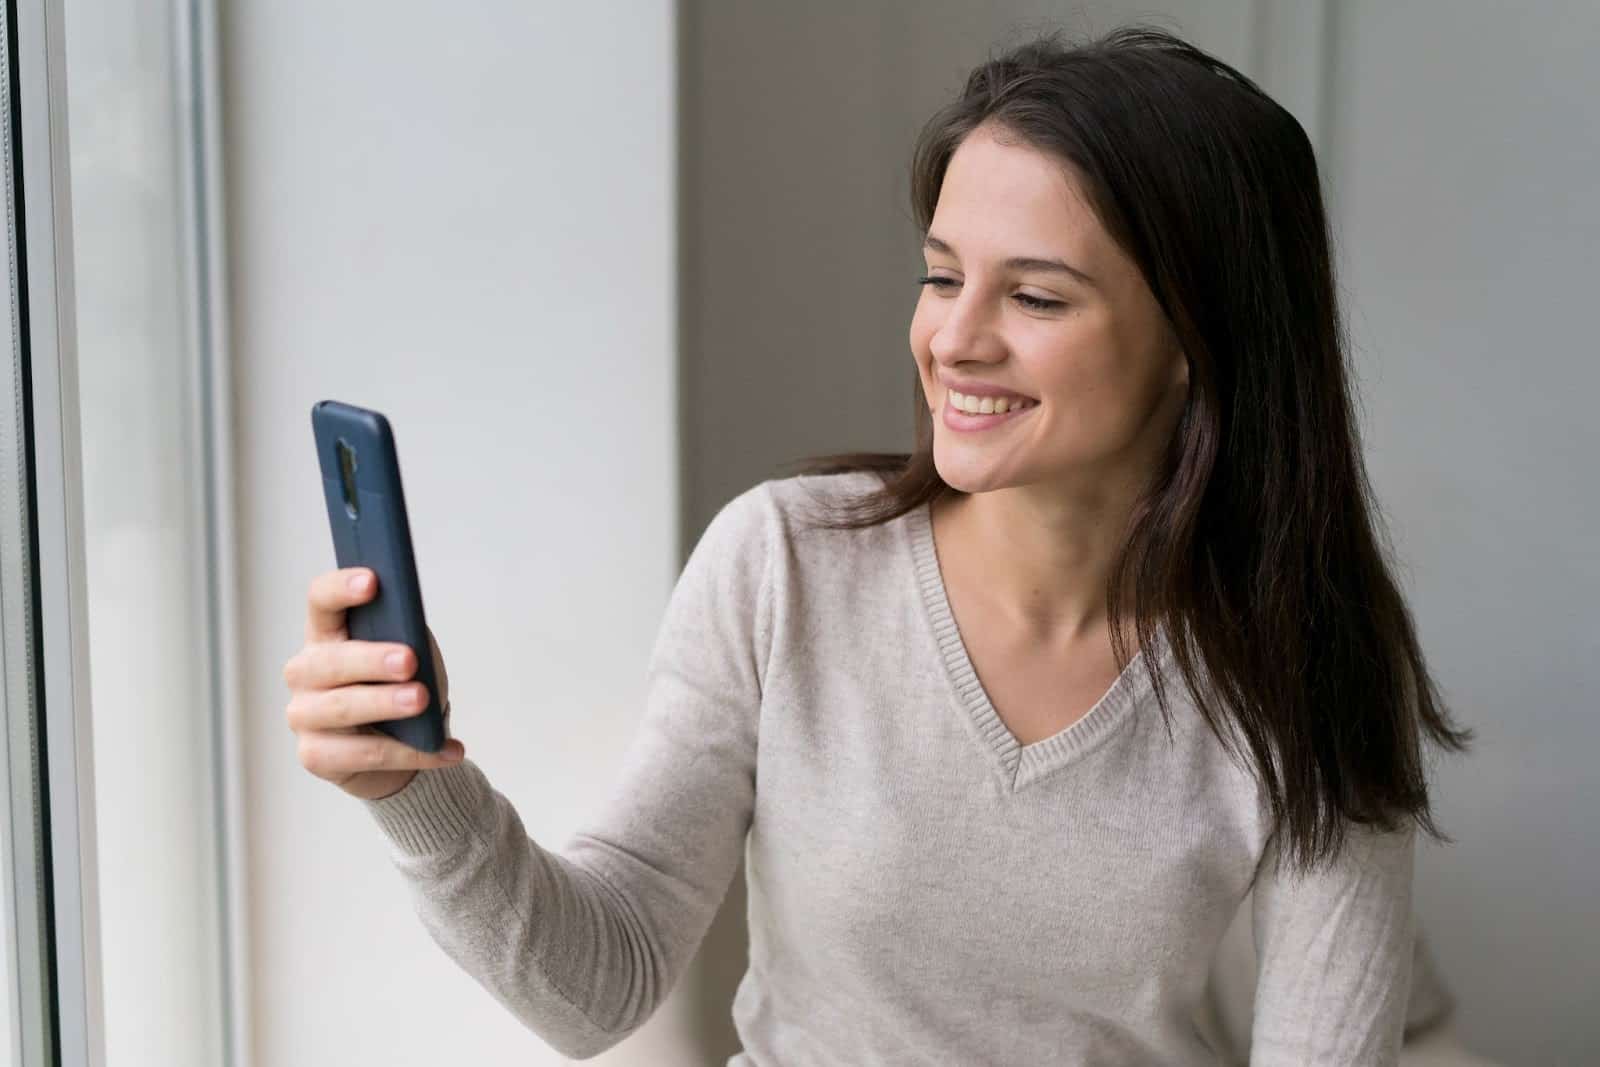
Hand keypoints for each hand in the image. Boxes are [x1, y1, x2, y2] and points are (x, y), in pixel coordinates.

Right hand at [283, 566, 462, 799]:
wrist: (400, 750)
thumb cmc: (400, 687)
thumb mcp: (410, 654)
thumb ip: (407, 637)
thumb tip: (414, 635)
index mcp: (326, 634)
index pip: (322, 601)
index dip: (342, 589)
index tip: (373, 581)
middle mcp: (305, 672)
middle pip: (331, 660)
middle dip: (371, 659)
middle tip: (409, 660)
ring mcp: (303, 715)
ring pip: (342, 707)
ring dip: (386, 703)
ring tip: (422, 700)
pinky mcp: (315, 755)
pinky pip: (362, 754)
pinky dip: (409, 752)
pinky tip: (443, 748)